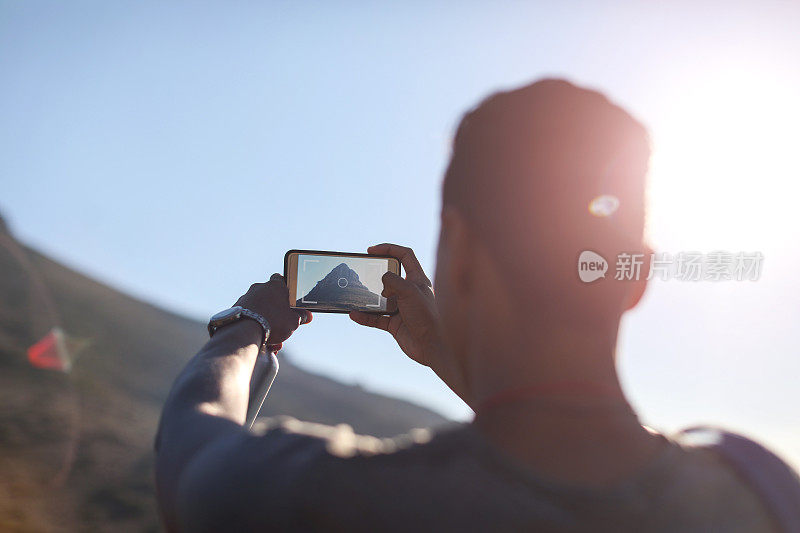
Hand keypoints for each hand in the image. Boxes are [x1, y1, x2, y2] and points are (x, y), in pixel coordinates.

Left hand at [235, 274, 311, 350]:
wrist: (245, 331)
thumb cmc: (273, 322)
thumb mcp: (294, 321)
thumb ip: (301, 316)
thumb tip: (307, 315)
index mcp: (275, 286)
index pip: (281, 279)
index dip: (285, 288)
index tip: (288, 298)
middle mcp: (258, 288)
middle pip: (270, 297)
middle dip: (276, 311)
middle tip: (282, 325)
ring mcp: (246, 297)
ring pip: (259, 309)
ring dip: (266, 322)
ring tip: (272, 341)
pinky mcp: (235, 308)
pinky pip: (249, 316)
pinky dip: (254, 326)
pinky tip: (260, 341)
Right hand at [350, 244, 465, 399]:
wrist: (432, 347)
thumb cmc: (427, 317)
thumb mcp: (410, 291)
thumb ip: (394, 280)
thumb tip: (382, 280)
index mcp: (418, 279)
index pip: (404, 255)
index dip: (389, 249)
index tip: (372, 250)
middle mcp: (410, 292)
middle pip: (390, 276)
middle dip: (376, 273)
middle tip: (363, 272)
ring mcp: (402, 307)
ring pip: (380, 298)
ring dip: (367, 298)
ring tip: (355, 295)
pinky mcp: (395, 323)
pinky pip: (376, 318)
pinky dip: (365, 316)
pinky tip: (354, 315)